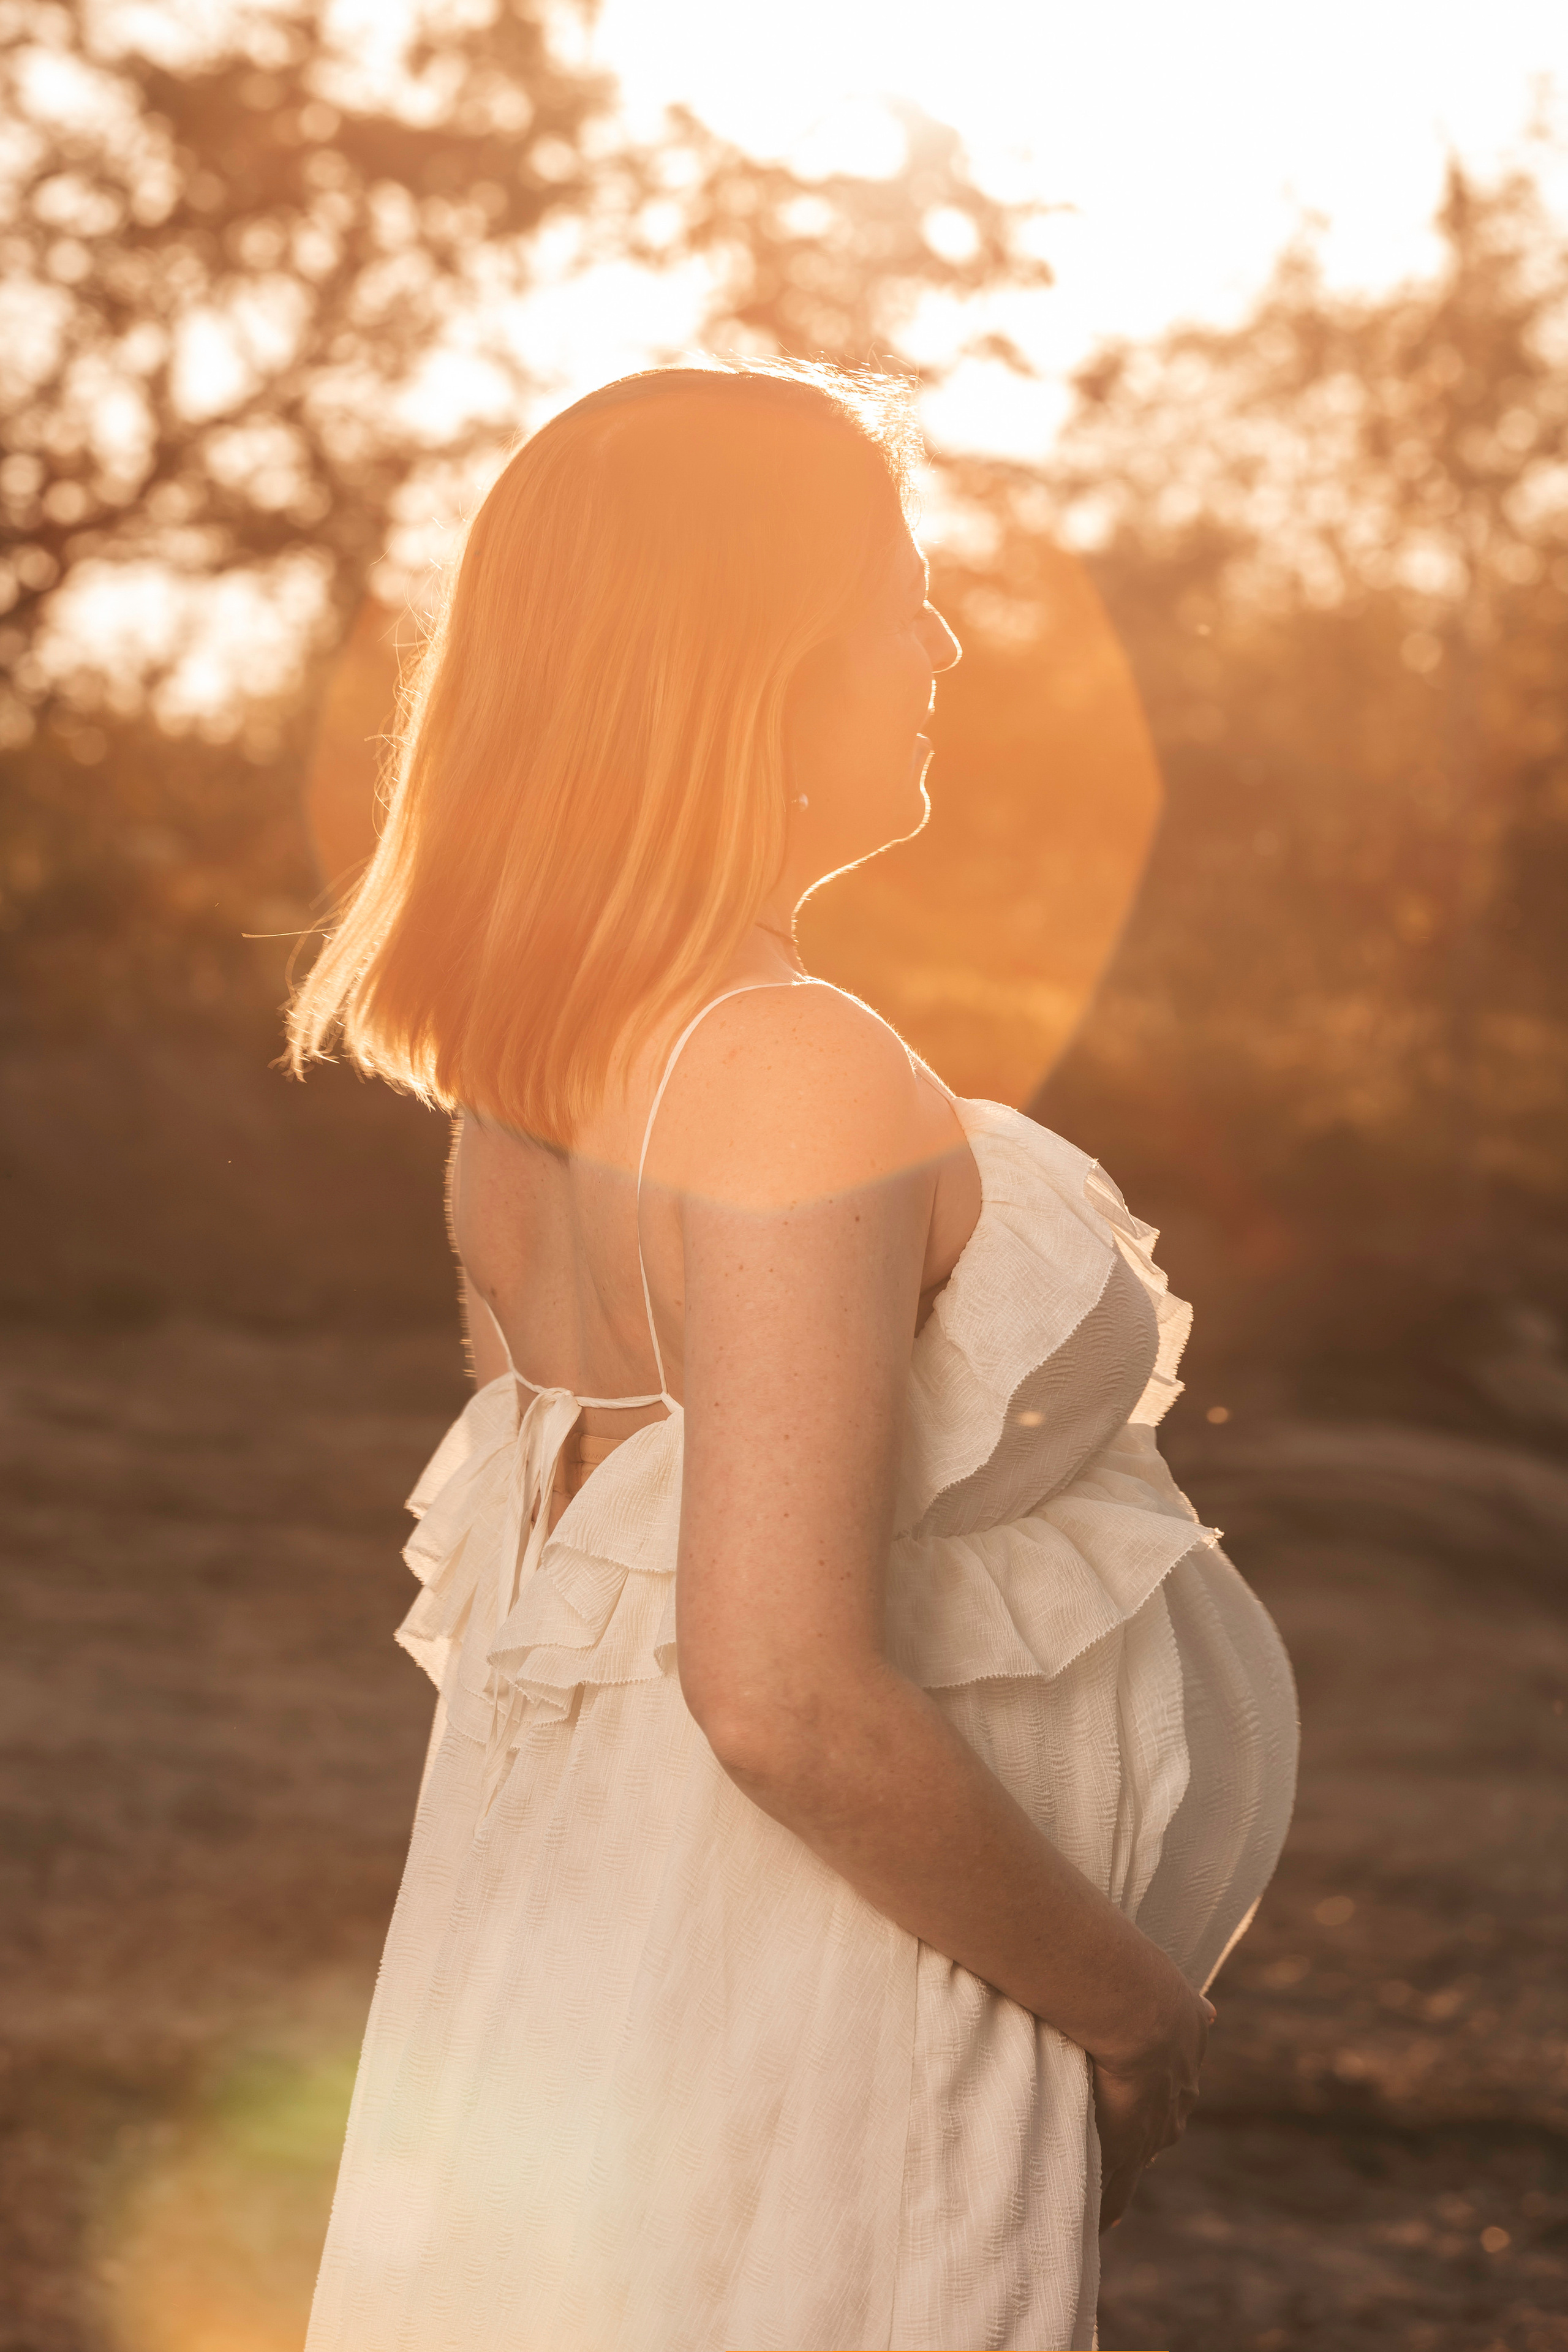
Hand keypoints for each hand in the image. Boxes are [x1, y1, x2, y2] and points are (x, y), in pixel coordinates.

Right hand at [1092, 1982, 1214, 2231]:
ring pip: (1134, 2168)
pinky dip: (1106, 2207)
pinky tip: (1099, 2225)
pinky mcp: (1120, 2150)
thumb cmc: (1153, 1995)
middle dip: (1143, 2142)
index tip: (1145, 2121)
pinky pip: (1113, 2190)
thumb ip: (1193, 2014)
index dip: (1156, 2112)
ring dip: (1120, 2177)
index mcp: (1184, 2080)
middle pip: (1158, 2136)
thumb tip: (1212, 2013)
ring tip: (1109, 2199)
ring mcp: (1146, 2135)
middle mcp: (1172, 2113)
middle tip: (1126, 2152)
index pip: (1170, 2107)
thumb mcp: (1184, 2005)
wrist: (1143, 2015)